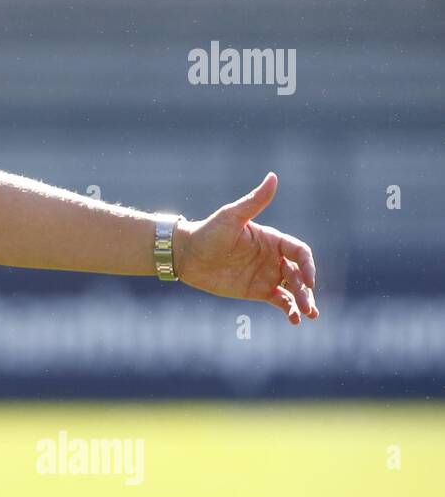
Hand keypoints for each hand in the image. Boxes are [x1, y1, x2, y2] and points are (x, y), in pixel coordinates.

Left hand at [172, 172, 318, 325]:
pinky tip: (294, 320)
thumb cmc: (208, 231)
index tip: (308, 280)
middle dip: (307, 289)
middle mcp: (273, 257)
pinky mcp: (257, 291)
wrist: (186, 254)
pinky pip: (280, 301)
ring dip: (304, 301)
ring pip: (293, 289)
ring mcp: (267, 275)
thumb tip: (273, 177)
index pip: (299, 252)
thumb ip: (254, 201)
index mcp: (272, 240)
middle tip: (309, 304)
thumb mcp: (232, 216)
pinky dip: (289, 310)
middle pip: (299, 273)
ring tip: (310, 314)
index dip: (308, 265)